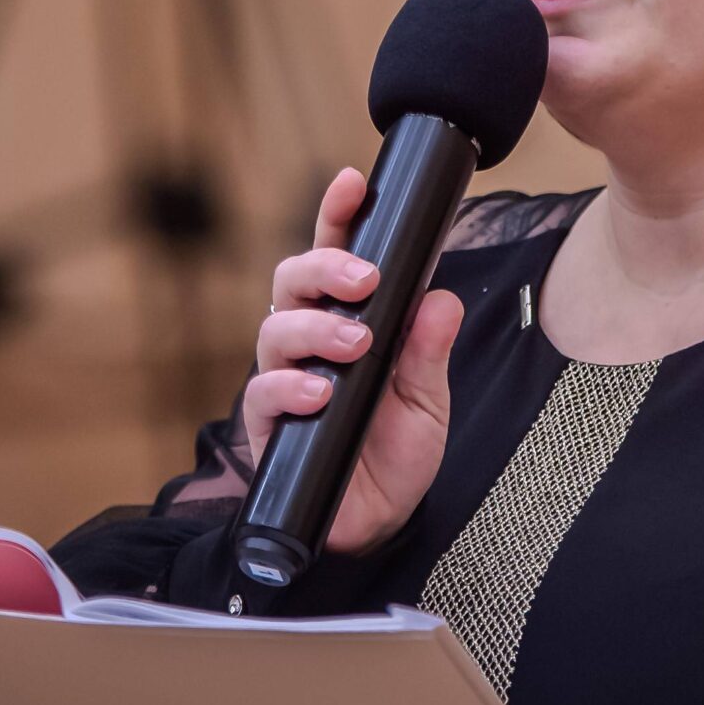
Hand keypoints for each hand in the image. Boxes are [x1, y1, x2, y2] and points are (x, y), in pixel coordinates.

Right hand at [245, 166, 464, 555]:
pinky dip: (290, 385)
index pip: (338, 257)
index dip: (338, 216)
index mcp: (351, 320)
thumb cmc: (398, 451)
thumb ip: (430, 349)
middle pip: (292, 279)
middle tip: (362, 279)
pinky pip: (263, 392)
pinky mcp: (267, 425)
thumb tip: (440, 297)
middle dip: (324, 267)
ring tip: (353, 344)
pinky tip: (319, 392)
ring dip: (316, 327)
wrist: (378, 522)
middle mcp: (310, 341)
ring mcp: (284, 379)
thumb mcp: (429, 397)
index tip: (352, 182)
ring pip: (275, 326)